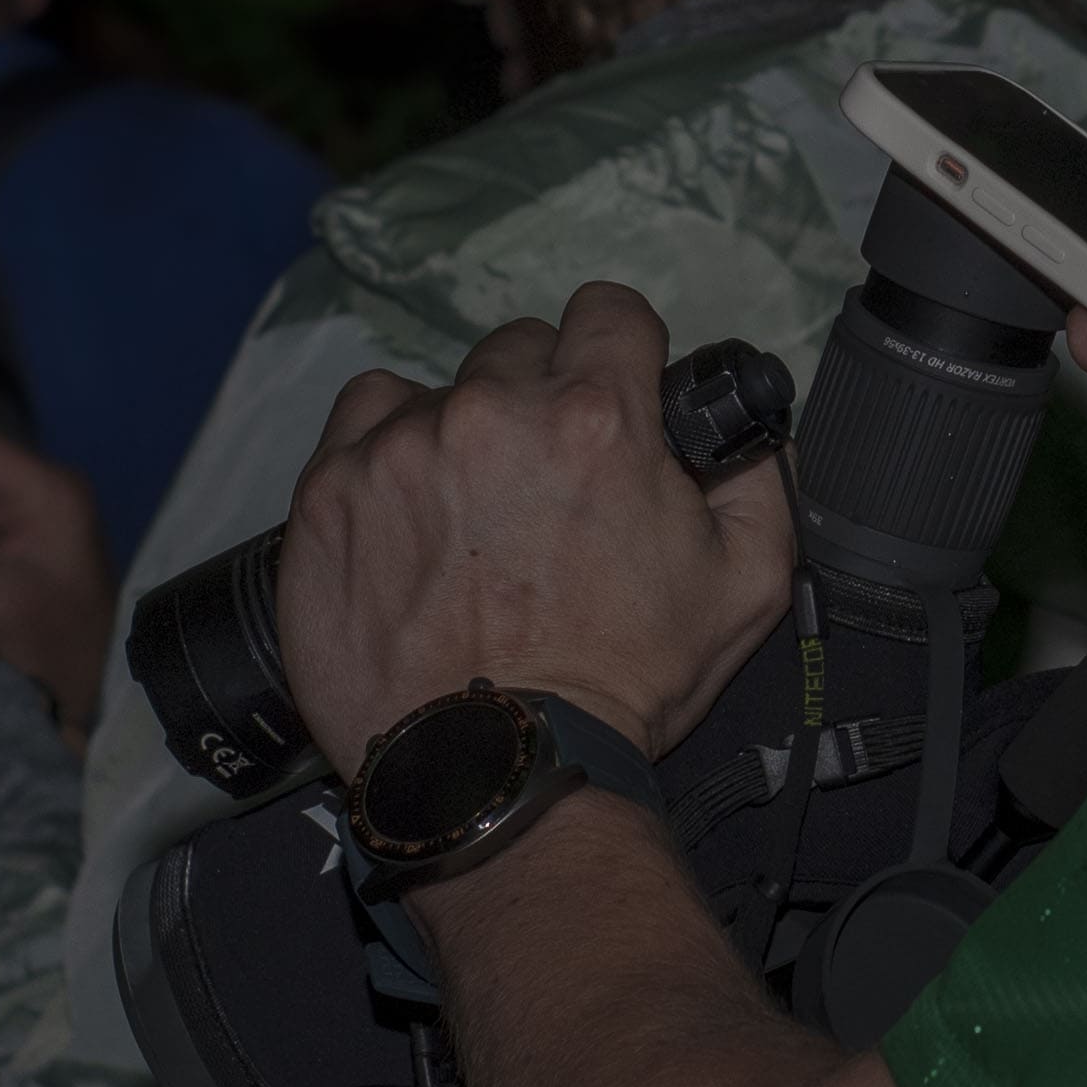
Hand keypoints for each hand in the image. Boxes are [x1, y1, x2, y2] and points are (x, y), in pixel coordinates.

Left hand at [276, 283, 796, 768]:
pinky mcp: (328, 493)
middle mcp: (491, 413)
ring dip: (460, 434)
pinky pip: (360, 427)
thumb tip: (747, 428)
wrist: (497, 775)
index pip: (609, 310)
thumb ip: (758, 477)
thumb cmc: (621, 685)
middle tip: (543, 485)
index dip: (621, 353)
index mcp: (596, 418)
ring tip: (469, 517)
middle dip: (539, 401)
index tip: (613, 396)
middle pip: (519, 349)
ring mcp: (397, 449)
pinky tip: (409, 521)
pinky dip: (384, 458)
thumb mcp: (745, 584)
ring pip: (437, 391)